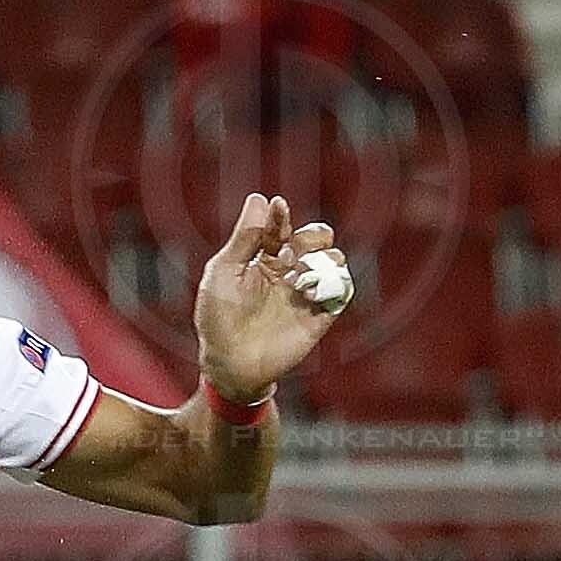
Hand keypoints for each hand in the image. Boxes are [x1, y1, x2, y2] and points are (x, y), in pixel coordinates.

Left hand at [194, 195, 345, 400]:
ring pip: (333, 260)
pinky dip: (332, 281)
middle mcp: (288, 273)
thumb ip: (245, 237)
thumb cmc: (219, 318)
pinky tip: (307, 290)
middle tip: (291, 250)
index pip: (281, 228)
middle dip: (311, 235)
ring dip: (322, 258)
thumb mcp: (225, 272)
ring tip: (298, 273)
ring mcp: (305, 294)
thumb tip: (261, 198)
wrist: (230, 363)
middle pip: (316, 238)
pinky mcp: (320, 315)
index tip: (277, 207)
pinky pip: (341, 288)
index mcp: (264, 260)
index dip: (281, 215)